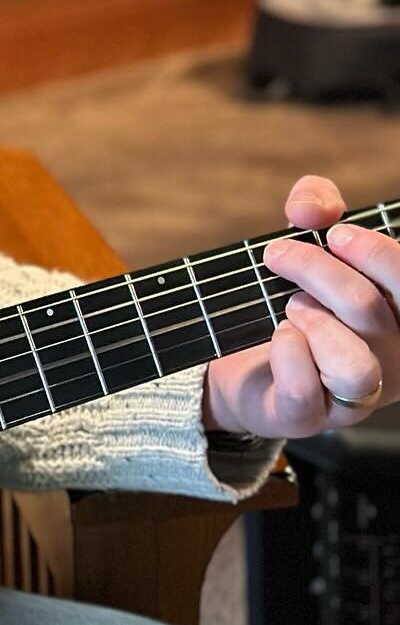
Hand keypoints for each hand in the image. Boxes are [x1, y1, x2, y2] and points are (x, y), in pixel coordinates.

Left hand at [203, 175, 399, 437]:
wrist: (240, 363)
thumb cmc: (289, 298)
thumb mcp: (306, 243)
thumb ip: (317, 207)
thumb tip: (311, 205)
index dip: (378, 251)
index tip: (333, 232)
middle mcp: (392, 360)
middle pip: (372, 311)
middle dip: (320, 270)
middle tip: (279, 254)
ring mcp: (354, 397)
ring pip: (354, 364)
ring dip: (313, 321)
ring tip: (289, 306)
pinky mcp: (307, 418)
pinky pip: (305, 392)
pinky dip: (287, 354)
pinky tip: (279, 336)